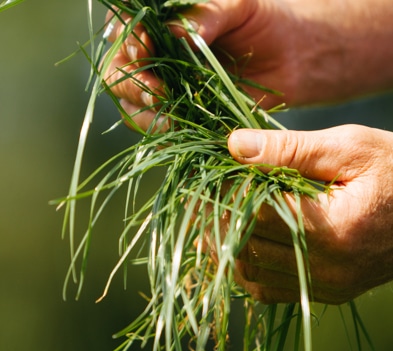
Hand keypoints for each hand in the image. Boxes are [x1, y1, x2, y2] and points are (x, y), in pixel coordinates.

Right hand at [104, 0, 392, 130]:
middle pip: (120, 76)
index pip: (125, 34)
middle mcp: (156, 59)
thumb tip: (177, 33)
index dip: (127, 44)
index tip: (142, 51)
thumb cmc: (264, 23)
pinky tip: (178, 127)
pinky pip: (161, 128)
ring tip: (169, 112)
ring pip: (134, 107)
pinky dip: (164, 130)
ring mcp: (167, 90)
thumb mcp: (238, 6)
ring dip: (145, 113)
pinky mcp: (183, 116)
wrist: (290, 59)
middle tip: (157, 93)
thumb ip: (206, 14)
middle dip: (133, 85)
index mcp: (161, 25)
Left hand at [221, 124, 392, 303]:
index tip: (211, 176)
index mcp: (332, 229)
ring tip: (213, 219)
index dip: (225, 195)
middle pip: (247, 248)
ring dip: (227, 247)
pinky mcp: (326, 292)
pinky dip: (246, 267)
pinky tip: (237, 245)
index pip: (254, 216)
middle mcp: (327, 268)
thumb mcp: (348, 149)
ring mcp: (326, 286)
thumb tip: (234, 146)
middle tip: (205, 196)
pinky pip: (269, 290)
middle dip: (219, 221)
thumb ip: (289, 149)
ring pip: (251, 274)